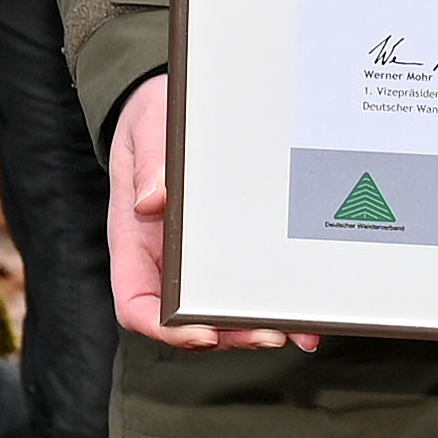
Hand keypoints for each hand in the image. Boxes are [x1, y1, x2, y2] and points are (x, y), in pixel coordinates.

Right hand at [103, 75, 307, 352]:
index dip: (165, 328)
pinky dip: (271, 303)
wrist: (168, 103)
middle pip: (187, 319)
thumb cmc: (151, 119)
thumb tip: (152, 201)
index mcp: (135, 241)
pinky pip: (244, 285)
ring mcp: (195, 259)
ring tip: (296, 331)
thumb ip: (149, 162)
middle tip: (268, 332)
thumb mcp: (147, 129)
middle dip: (228, 334)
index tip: (201, 332)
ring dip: (255, 327)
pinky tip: (302, 315)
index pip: (137, 303)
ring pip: (219, 312)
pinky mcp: (225, 248)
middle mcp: (163, 260)